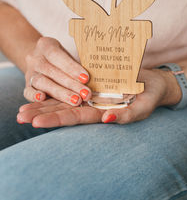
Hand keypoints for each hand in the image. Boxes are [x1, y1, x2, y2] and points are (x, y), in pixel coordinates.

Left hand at [17, 68, 180, 126]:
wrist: (153, 81)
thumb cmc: (150, 96)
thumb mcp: (143, 108)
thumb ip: (127, 115)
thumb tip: (106, 120)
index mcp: (101, 112)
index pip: (75, 117)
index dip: (56, 119)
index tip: (36, 122)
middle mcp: (93, 104)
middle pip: (64, 109)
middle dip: (42, 113)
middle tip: (20, 115)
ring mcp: (92, 91)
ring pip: (64, 96)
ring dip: (45, 101)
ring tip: (23, 107)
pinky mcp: (93, 77)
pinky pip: (73, 80)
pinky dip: (59, 83)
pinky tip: (44, 84)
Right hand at [24, 37, 91, 106]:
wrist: (38, 57)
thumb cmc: (60, 57)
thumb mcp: (67, 53)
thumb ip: (76, 63)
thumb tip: (97, 76)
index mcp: (46, 45)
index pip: (58, 55)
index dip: (72, 67)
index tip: (86, 78)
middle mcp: (35, 58)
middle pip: (52, 71)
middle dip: (71, 84)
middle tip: (86, 94)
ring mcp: (29, 72)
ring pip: (42, 82)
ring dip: (60, 93)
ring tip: (76, 101)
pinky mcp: (26, 85)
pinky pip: (28, 91)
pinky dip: (34, 96)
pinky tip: (43, 100)